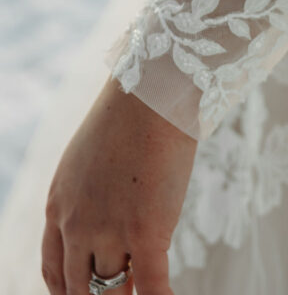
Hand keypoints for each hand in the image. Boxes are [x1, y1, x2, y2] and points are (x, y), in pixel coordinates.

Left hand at [42, 75, 196, 294]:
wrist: (151, 93)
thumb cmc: (128, 116)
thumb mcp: (86, 159)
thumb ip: (87, 195)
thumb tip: (106, 218)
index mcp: (57, 207)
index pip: (54, 271)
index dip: (69, 293)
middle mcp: (76, 225)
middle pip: (81, 288)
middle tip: (118, 294)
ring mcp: (109, 231)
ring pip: (113, 290)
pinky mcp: (146, 232)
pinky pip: (152, 287)